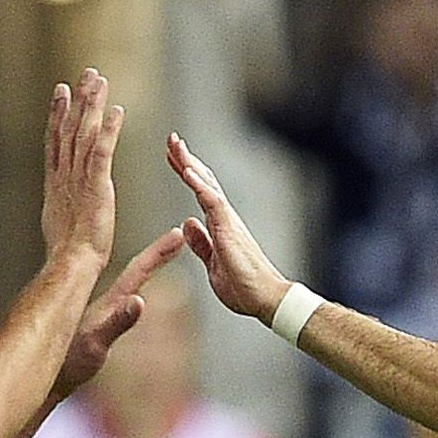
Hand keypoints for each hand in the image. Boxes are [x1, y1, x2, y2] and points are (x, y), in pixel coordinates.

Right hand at [42, 69, 123, 262]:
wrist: (69, 265)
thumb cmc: (66, 255)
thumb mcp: (59, 225)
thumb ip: (63, 207)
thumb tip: (62, 206)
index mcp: (57, 183)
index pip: (57, 141)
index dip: (58, 114)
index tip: (61, 91)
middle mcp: (65, 175)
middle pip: (69, 129)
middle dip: (78, 100)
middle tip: (86, 74)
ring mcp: (79, 179)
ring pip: (84, 134)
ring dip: (92, 105)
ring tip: (99, 80)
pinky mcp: (96, 187)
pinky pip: (102, 152)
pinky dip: (109, 131)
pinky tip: (116, 111)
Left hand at [54, 227, 186, 396]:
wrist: (42, 382)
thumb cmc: (65, 366)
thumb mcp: (95, 345)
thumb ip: (117, 322)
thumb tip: (139, 301)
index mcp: (109, 304)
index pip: (138, 271)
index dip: (159, 252)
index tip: (178, 233)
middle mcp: (106, 306)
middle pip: (136, 273)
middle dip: (158, 254)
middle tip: (178, 235)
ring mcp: (100, 318)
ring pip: (128, 285)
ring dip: (146, 269)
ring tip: (160, 256)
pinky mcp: (95, 331)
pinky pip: (121, 303)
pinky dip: (134, 294)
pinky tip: (135, 295)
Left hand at [167, 133, 290, 321]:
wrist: (266, 300)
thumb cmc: (244, 286)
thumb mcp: (212, 263)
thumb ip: (200, 243)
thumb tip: (188, 223)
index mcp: (219, 225)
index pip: (200, 191)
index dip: (186, 172)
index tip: (172, 155)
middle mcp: (224, 217)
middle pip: (203, 180)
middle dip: (186, 158)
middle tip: (172, 138)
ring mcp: (228, 221)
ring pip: (207, 184)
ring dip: (190, 163)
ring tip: (176, 144)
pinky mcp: (230, 229)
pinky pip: (212, 201)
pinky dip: (199, 185)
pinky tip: (186, 171)